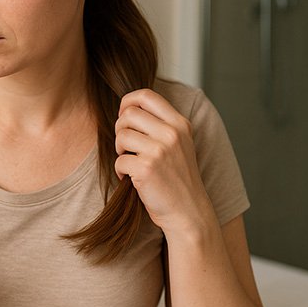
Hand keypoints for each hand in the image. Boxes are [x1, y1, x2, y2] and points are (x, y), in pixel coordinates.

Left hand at [114, 89, 214, 235]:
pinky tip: (131, 178)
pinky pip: (119, 160)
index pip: (146, 95)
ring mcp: (160, 150)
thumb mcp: (178, 144)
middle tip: (126, 146)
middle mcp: (172, 133)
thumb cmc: (177, 178)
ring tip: (130, 162)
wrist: (188, 211)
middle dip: (120, 128)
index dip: (127, 101)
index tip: (124, 116)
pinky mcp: (146, 168)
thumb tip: (126, 108)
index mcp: (180, 124)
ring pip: (121, 135)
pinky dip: (120, 171)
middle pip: (128, 113)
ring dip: (119, 150)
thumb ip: (160, 124)